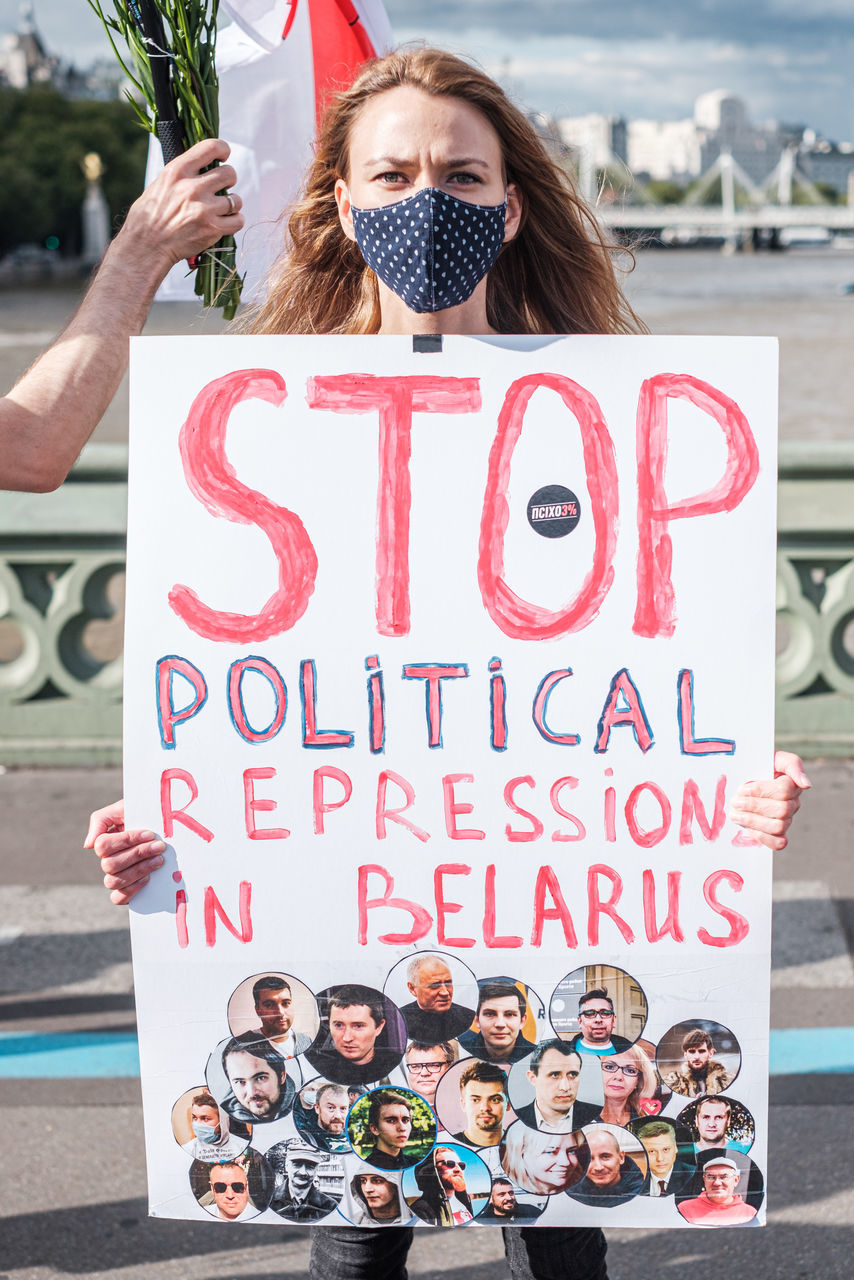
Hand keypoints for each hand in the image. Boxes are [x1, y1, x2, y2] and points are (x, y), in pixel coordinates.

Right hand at [84, 798, 166, 905]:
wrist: (164, 826)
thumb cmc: (143, 816)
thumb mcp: (124, 808)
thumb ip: (101, 820)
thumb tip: (88, 845)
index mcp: (105, 842)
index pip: (103, 846)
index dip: (126, 841)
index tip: (149, 834)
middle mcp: (108, 861)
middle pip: (110, 865)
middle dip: (137, 854)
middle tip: (159, 847)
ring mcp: (117, 876)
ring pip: (113, 882)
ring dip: (138, 870)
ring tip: (159, 860)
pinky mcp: (128, 890)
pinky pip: (118, 899)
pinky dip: (131, 890)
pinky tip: (149, 878)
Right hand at [117, 138, 243, 272]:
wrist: (147, 245)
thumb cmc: (150, 215)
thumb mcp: (161, 183)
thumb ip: (183, 173)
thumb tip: (201, 163)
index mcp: (178, 171)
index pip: (211, 147)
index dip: (223, 149)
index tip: (224, 156)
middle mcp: (192, 187)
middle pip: (229, 173)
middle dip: (229, 180)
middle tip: (222, 188)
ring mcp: (204, 209)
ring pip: (236, 199)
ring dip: (232, 204)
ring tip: (221, 209)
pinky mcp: (212, 229)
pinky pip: (238, 220)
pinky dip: (235, 221)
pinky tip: (226, 222)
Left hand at [729, 750, 810, 849]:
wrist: (746, 774)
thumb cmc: (759, 764)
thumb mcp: (774, 756)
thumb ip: (793, 764)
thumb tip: (807, 785)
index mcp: (792, 784)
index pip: (784, 790)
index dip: (760, 791)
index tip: (742, 788)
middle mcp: (792, 804)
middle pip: (781, 810)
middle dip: (754, 806)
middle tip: (735, 802)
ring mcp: (786, 819)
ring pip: (778, 826)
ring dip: (753, 821)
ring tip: (735, 814)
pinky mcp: (778, 833)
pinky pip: (779, 843)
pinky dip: (764, 838)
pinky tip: (749, 829)